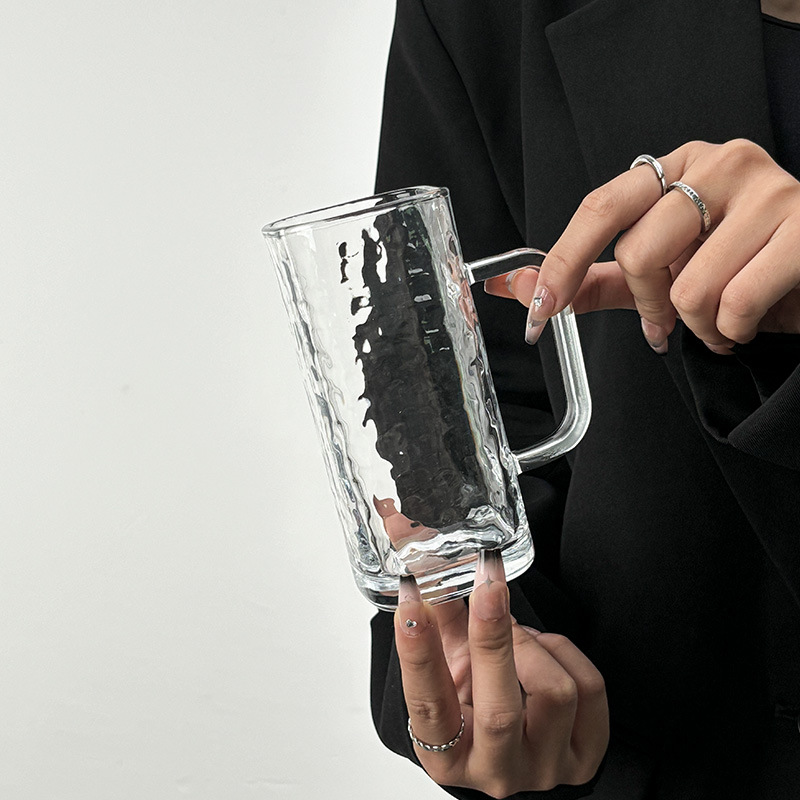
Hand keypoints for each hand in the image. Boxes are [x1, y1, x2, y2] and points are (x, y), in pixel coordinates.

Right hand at [394, 552, 607, 797]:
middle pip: (500, 714)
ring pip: (553, 693)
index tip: (413, 606)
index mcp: (446, 755)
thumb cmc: (473, 699)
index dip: (419, 655)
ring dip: (531, 644)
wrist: (515, 738)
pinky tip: (542, 649)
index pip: (430, 708)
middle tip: (487, 586)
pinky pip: (588, 688)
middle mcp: (495, 772)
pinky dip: (562, 651)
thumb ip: (436, 618)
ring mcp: (545, 768)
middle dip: (492, 640)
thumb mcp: (448, 664)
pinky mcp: (585, 756)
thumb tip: (422, 559)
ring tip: (514, 632)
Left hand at [485, 139, 799, 353]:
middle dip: (649, 305)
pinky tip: (746, 322)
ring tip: (721, 318)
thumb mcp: (657, 272)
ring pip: (687, 287)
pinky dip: (731, 332)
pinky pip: (735, 302)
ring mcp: (766, 190)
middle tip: (671, 318)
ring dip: (698, 325)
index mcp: (677, 168)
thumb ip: (592, 280)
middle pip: (638, 252)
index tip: (540, 306)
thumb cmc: (737, 268)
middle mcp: (719, 165)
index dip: (563, 261)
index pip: (601, 207)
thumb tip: (520, 287)